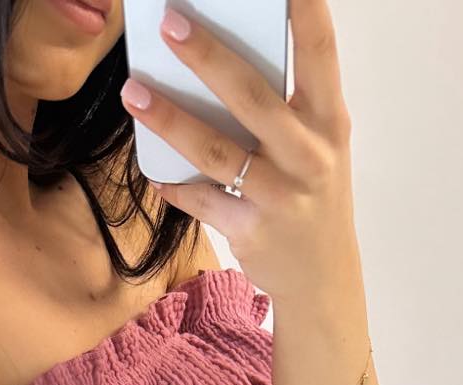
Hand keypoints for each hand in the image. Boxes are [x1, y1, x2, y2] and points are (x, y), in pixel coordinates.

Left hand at [119, 0, 362, 311]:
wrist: (322, 280)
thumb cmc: (311, 194)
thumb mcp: (316, 145)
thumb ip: (281, 105)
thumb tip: (213, 61)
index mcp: (328, 119)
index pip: (320, 50)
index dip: (305, 8)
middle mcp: (310, 155)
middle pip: (252, 97)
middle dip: (208, 58)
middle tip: (170, 22)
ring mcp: (282, 196)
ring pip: (217, 152)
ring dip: (170, 120)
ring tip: (134, 93)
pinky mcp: (253, 232)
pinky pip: (202, 200)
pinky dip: (174, 184)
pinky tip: (153, 169)